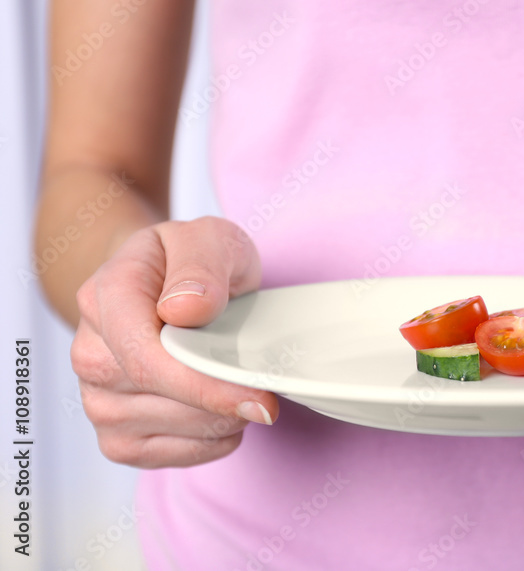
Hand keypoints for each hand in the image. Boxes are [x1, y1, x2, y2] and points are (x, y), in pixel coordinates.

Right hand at [72, 217, 277, 466]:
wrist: (167, 286)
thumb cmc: (192, 263)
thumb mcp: (210, 239)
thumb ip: (200, 265)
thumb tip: (185, 309)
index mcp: (106, 297)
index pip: (145, 359)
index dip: (205, 385)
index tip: (260, 395)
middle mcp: (89, 352)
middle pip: (162, 400)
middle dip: (224, 398)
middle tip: (260, 378)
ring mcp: (96, 399)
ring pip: (170, 432)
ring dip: (221, 419)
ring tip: (237, 385)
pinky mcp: (116, 436)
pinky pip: (168, 458)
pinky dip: (210, 442)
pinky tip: (222, 412)